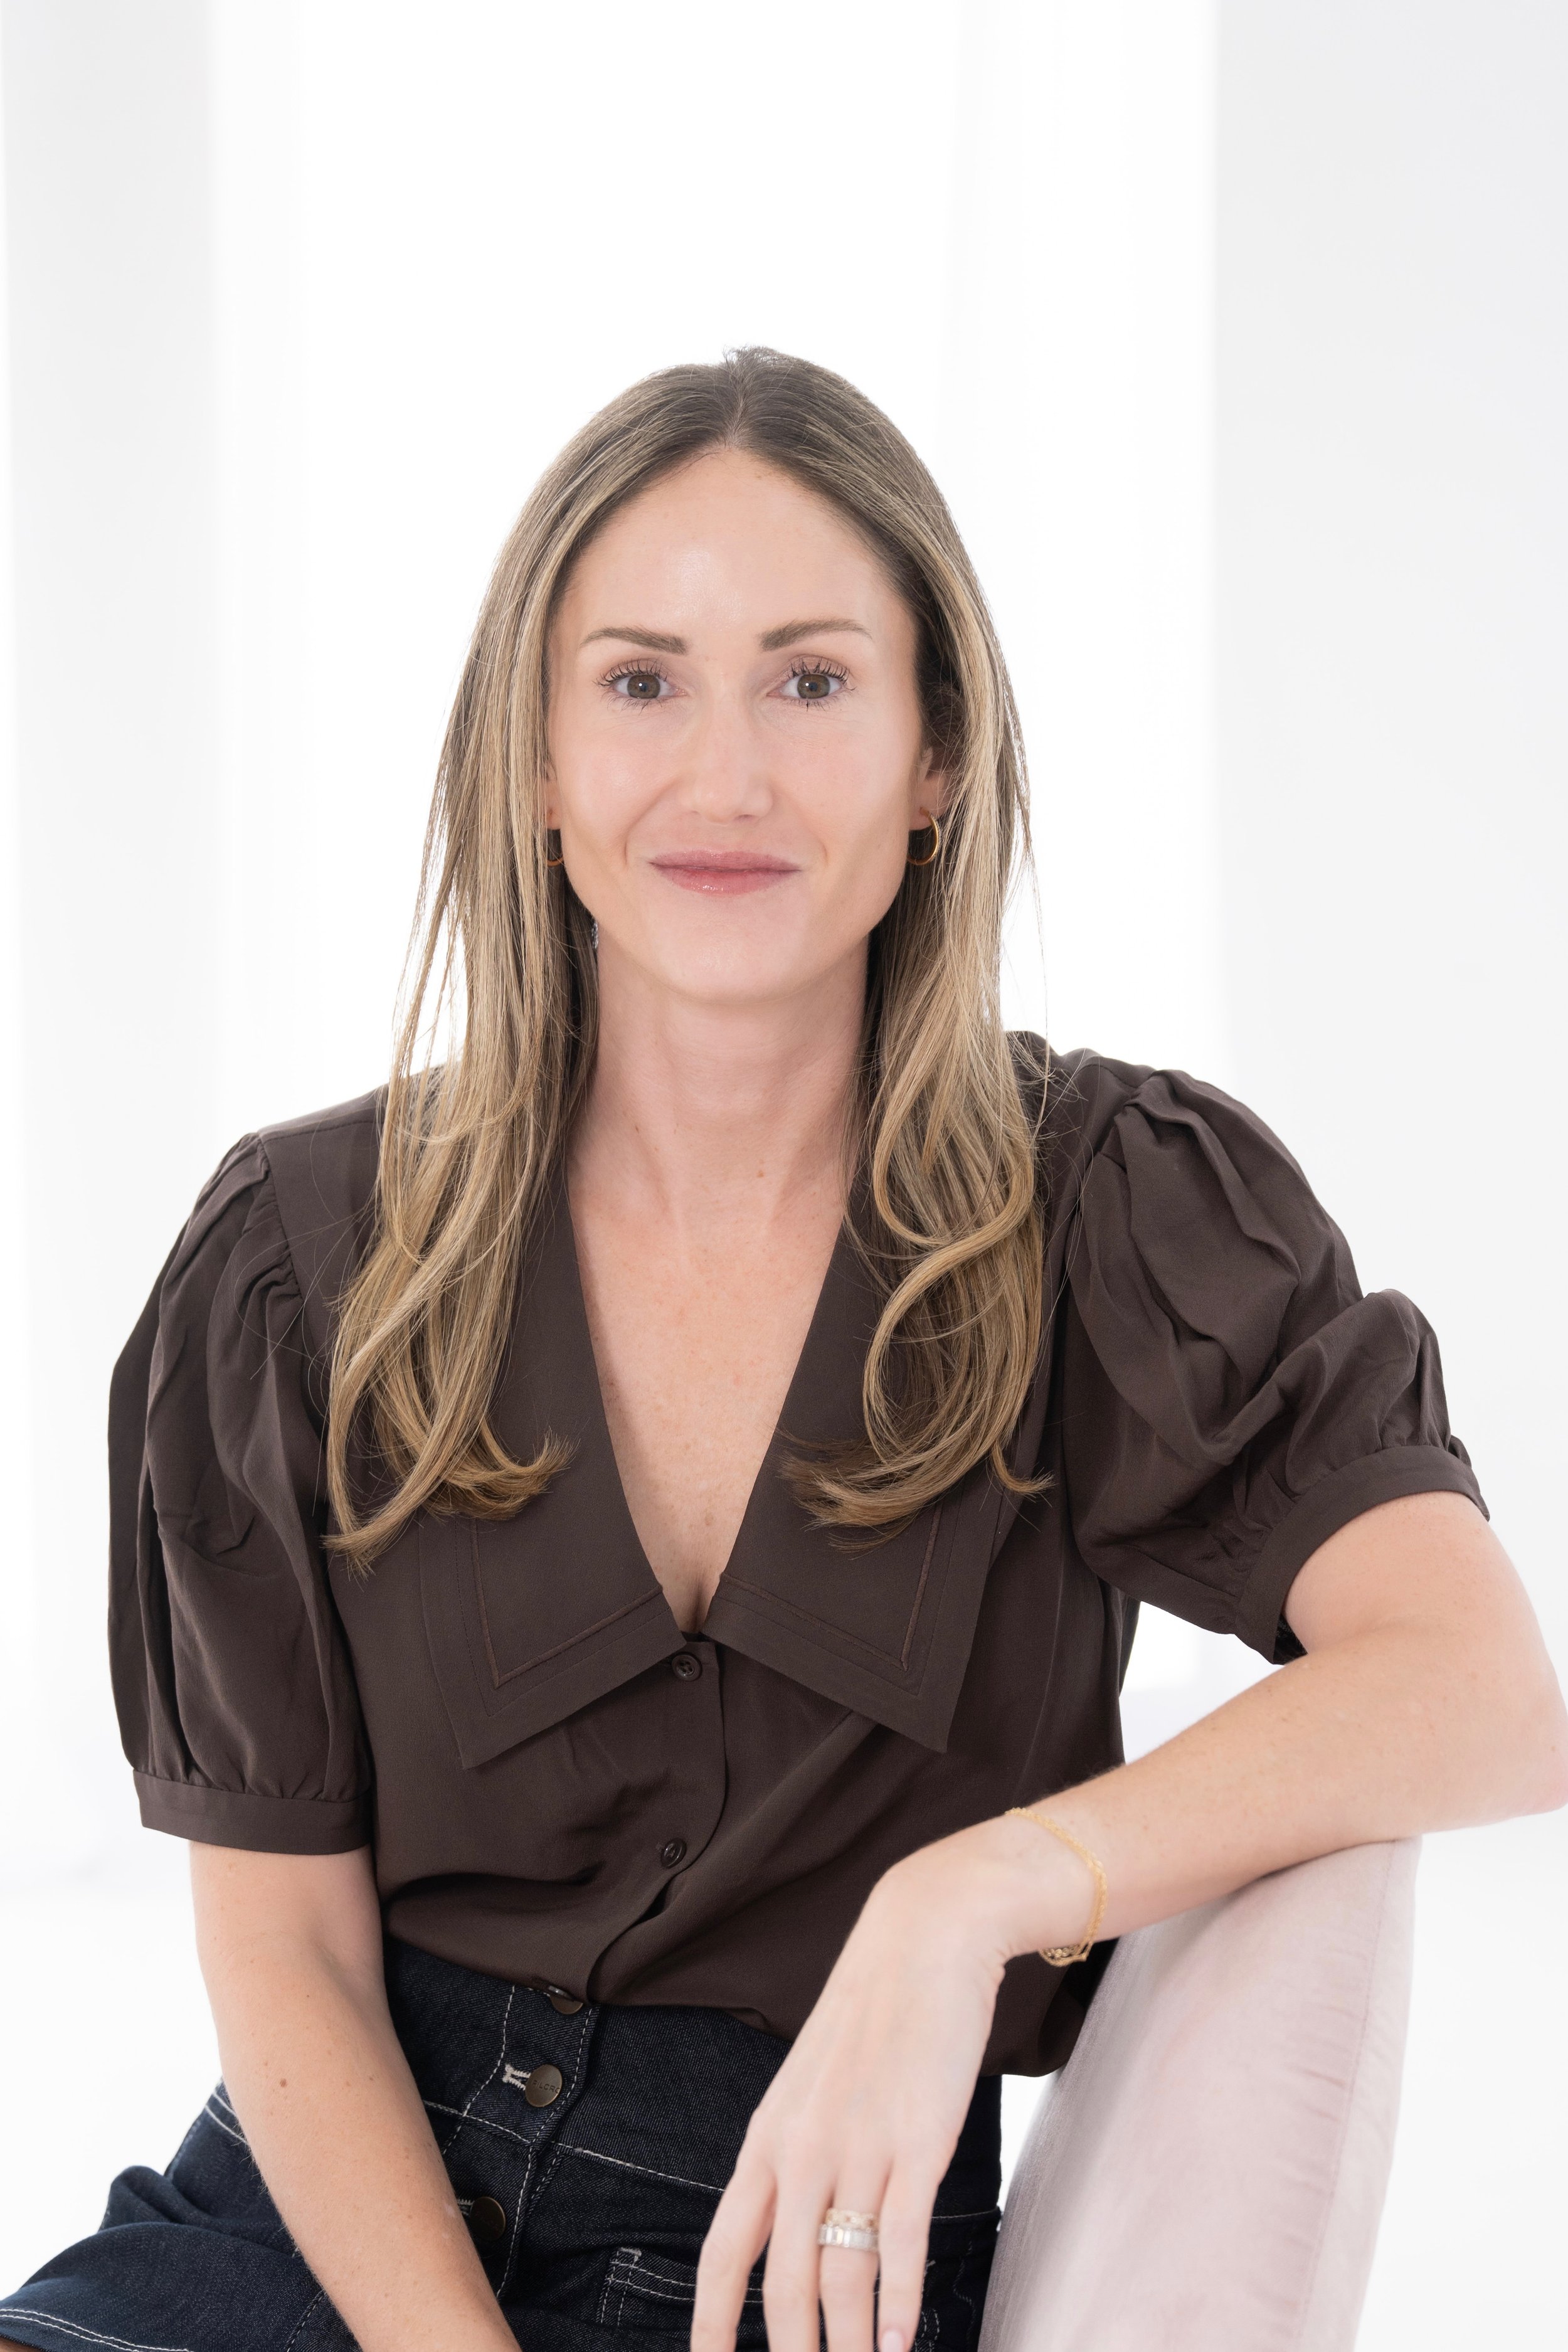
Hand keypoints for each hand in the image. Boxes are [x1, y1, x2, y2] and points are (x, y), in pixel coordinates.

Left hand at [691, 1817, 1087, 2351]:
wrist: (923, 1940)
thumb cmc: (870, 2019)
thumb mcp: (808, 2088)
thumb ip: (794, 2156)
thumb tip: (787, 2231)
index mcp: (767, 2139)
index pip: (723, 2250)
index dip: (710, 2321)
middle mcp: (802, 2151)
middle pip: (784, 2285)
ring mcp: (860, 2148)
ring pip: (843, 2276)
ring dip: (849, 2345)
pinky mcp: (918, 2142)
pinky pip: (901, 2241)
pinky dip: (899, 2304)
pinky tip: (900, 2342)